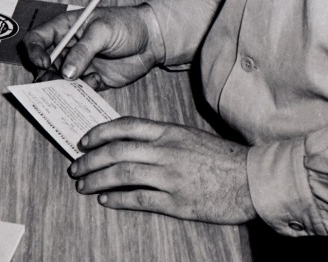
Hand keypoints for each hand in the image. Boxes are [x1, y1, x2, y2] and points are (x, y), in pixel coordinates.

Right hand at [22, 6, 161, 89]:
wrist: (153, 40)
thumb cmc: (126, 24)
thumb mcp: (103, 31)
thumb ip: (83, 50)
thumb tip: (66, 73)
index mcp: (64, 29)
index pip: (37, 39)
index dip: (34, 51)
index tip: (44, 63)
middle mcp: (67, 49)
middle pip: (44, 65)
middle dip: (47, 75)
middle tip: (57, 83)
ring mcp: (79, 66)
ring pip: (59, 82)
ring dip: (64, 87)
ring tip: (78, 85)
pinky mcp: (92, 81)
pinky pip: (79, 92)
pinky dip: (82, 93)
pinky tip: (98, 81)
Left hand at [70, 118, 255, 223]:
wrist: (253, 180)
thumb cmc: (222, 158)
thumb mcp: (189, 137)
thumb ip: (161, 138)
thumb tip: (129, 142)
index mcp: (169, 133)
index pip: (125, 127)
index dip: (99, 133)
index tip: (83, 141)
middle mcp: (166, 152)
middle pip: (116, 152)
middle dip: (89, 160)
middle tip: (75, 167)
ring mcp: (170, 177)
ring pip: (122, 175)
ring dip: (97, 180)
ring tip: (83, 185)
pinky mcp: (177, 201)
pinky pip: (139, 199)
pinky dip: (118, 199)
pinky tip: (106, 200)